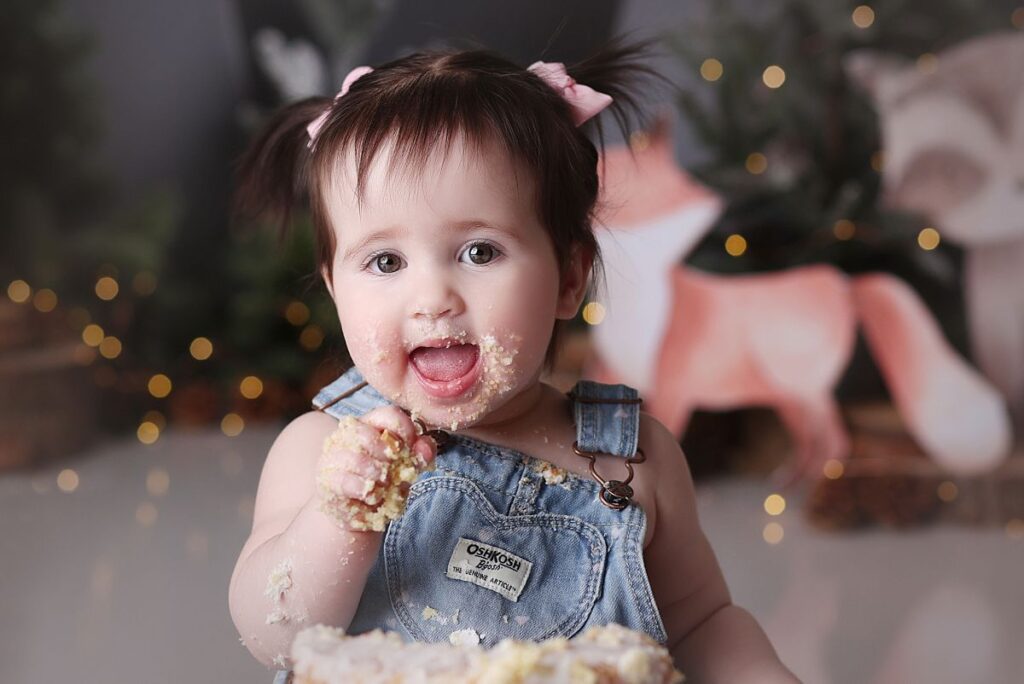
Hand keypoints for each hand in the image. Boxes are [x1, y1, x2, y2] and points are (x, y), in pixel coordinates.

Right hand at [315, 406, 436, 530]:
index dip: (404, 429)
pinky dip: (363, 489)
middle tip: (395, 469)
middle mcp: (348, 435)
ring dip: (377, 474)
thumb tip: (425, 447)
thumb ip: (420, 454)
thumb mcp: (407, 467)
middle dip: (388, 455)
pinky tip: (372, 495)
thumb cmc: (384, 482)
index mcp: (371, 425)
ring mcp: (334, 457)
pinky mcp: (325, 480)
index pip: (387, 414)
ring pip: (355, 458)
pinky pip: (344, 481)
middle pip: (366, 434)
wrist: (359, 512)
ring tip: (384, 484)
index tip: (411, 448)